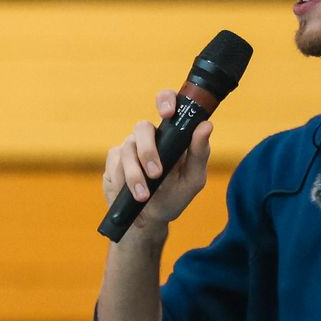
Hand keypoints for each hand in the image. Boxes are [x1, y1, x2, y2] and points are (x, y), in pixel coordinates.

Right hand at [102, 88, 214, 236]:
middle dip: (147, 151)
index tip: (167, 112)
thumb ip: (199, 153)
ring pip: (127, 150)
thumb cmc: (175, 196)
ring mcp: (129, 148)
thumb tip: (206, 125)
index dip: (165, 100)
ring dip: (135, 175)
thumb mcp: (193, 179)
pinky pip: (114, 164)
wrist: (150, 220)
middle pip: (141, 127)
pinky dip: (122, 181)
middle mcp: (150, 137)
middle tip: (156, 173)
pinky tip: (129, 195)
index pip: (167, 103)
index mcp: (171, 134)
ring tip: (144, 196)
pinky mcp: (114, 162)